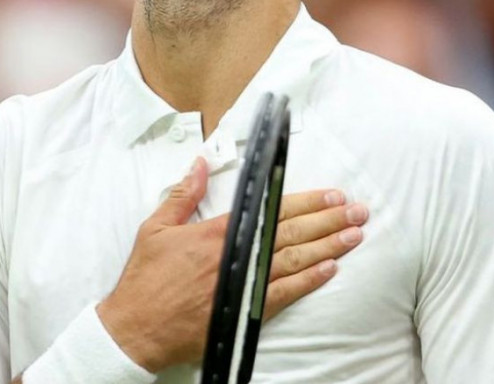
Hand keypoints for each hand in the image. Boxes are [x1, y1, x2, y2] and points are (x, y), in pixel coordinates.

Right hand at [96, 157, 368, 371]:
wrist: (136, 329)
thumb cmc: (145, 279)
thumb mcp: (156, 227)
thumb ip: (183, 194)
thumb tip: (200, 164)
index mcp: (217, 232)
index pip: (271, 211)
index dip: (305, 202)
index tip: (330, 194)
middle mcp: (236, 256)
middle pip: (292, 234)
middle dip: (328, 220)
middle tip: (357, 210)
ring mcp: (243, 285)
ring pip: (295, 261)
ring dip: (328, 246)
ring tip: (354, 235)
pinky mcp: (244, 312)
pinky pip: (285, 294)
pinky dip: (309, 281)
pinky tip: (331, 269)